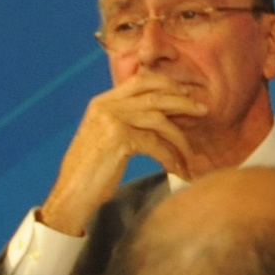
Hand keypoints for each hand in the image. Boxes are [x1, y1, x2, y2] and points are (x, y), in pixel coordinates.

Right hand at [38, 74, 208, 235]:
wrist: (71, 194)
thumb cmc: (92, 171)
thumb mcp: (106, 137)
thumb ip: (126, 121)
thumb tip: (160, 116)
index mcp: (102, 102)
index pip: (139, 80)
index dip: (167, 84)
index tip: (186, 93)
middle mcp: (105, 106)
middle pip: (154, 95)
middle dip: (182, 102)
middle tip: (203, 110)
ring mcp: (111, 121)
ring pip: (159, 120)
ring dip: (180, 138)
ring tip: (191, 154)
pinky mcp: (118, 139)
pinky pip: (156, 144)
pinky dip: (170, 158)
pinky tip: (177, 170)